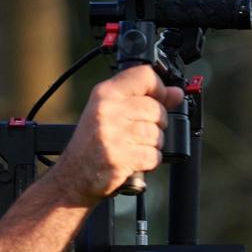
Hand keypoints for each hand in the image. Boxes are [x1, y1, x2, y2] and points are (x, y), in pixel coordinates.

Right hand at [52, 65, 184, 201]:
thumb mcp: (111, 112)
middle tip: (137, 133)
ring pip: (157, 133)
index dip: (159, 87)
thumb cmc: (93, 144)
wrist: (74, 175)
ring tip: (133, 147)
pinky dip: (149, 160)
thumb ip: (142, 99)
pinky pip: (153, 155)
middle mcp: (108, 110)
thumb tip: (176, 93)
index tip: (160, 97)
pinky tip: (134, 160)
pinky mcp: (120, 158)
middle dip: (156, 123)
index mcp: (105, 94)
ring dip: (152, 144)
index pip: (145, 75)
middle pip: (156, 108)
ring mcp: (113, 135)